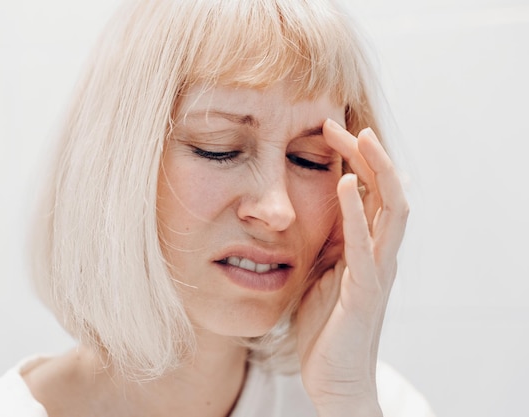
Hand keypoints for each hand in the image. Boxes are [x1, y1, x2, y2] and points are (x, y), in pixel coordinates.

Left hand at [296, 119, 408, 415]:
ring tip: (360, 138)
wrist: (333, 378)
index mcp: (366, 246)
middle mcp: (379, 253)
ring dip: (376, 171)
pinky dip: (356, 214)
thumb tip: (312, 203)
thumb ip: (325, 239)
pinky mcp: (365, 293)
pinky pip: (364, 247)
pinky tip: (343, 186)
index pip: (369, 190)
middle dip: (366, 153)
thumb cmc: (324, 325)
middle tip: (337, 122)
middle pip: (385, 190)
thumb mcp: (320, 270)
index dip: (354, 157)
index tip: (326, 127)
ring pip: (391, 210)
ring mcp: (376, 272)